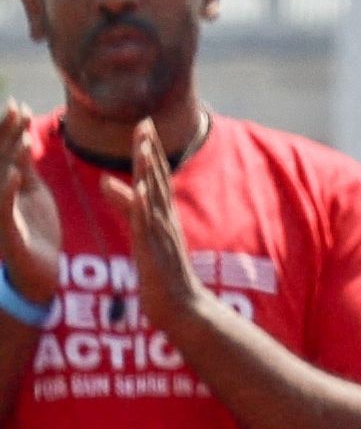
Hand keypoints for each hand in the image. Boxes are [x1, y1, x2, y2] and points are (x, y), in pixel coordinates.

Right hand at [0, 106, 57, 311]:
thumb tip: (24, 135)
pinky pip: (3, 211)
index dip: (6, 129)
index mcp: (3, 187)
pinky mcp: (6, 236)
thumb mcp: (33, 192)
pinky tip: (17, 175)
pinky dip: (8, 191)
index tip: (18, 103)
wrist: (39, 272)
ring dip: (8, 158)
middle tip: (18, 108)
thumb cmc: (34, 230)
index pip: (2, 153)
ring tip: (23, 136)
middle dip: (5, 135)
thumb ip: (26, 167)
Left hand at [103, 122, 201, 335]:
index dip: (149, 152)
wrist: (183, 307)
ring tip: (142, 144)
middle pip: (157, 178)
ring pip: (154, 194)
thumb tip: (109, 183)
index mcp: (163, 216)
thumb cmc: (162, 276)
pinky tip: (134, 187)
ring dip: (148, 168)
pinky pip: (146, 222)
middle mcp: (165, 218)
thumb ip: (128, 208)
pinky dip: (141, 203)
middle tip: (144, 122)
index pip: (155, 177)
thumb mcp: (142, 237)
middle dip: (149, 150)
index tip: (144, 125)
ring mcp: (162, 232)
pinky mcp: (154, 248)